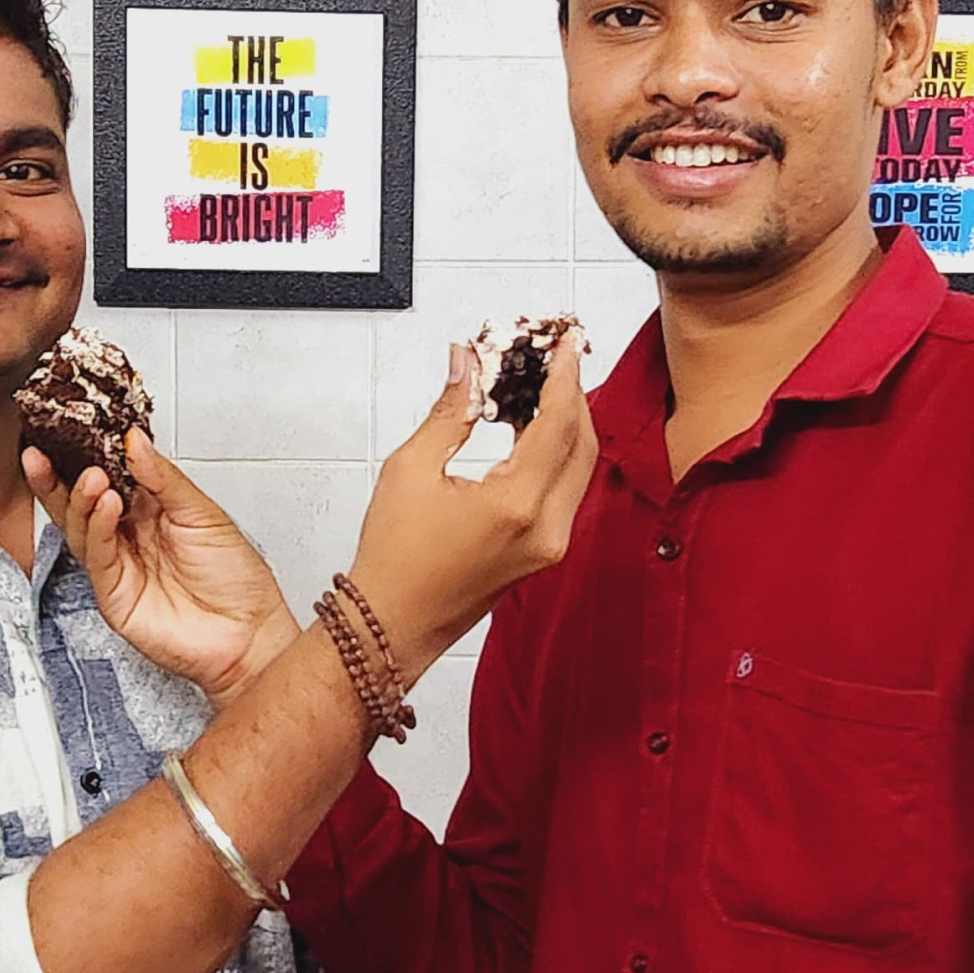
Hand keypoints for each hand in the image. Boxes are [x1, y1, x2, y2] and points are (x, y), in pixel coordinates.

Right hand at [25, 427, 297, 705]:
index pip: (107, 476)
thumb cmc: (236, 579)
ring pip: (80, 527)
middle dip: (57, 475)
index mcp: (149, 510)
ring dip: (81, 498)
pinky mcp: (113, 594)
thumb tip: (134, 441)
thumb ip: (164, 478)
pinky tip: (105, 506)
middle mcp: (127, 535)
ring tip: (93, 477)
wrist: (249, 635)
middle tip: (44, 449)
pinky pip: (96, 557)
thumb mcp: (203, 513)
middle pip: (79, 502)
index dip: (84, 454)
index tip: (65, 428)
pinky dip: (97, 529)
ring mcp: (117, 565)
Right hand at [348, 339, 597, 685]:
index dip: (563, 376)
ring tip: (540, 386)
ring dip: (567, 423)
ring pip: (579, 467)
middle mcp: (545, 530)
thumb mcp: (411, 469)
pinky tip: (531, 429)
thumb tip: (467, 363)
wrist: (390, 627)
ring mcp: (550, 546)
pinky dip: (557, 453)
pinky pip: (566, 490)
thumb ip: (451, 410)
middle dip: (572, 394)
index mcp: (516, 506)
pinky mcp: (544, 554)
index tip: (562, 345)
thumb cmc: (394, 562)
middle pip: (583, 443)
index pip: (559, 423)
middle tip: (554, 359)